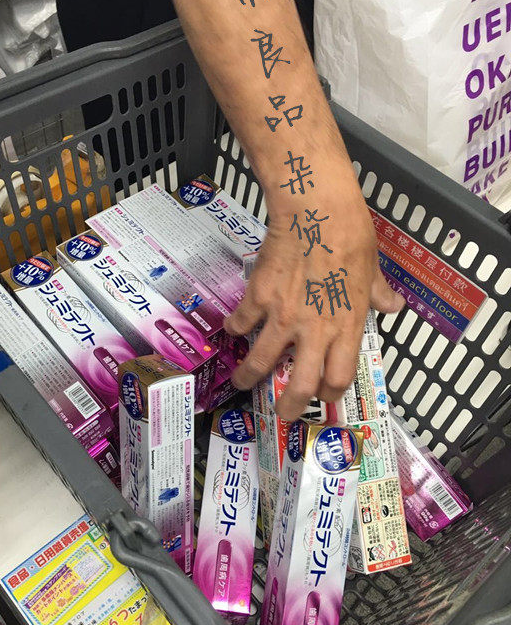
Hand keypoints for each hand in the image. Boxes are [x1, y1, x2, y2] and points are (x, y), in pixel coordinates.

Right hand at [224, 156, 403, 420]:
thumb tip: (392, 305)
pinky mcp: (258, 299)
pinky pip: (241, 323)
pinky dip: (234, 329)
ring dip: (248, 376)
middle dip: (290, 406)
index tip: (323, 394)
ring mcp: (283, 318)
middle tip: (284, 413)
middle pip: (300, 385)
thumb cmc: (351, 237)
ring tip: (240, 382)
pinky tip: (231, 328)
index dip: (330, 392)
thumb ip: (378, 295)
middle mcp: (314, 331)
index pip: (339, 377)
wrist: (316, 212)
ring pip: (260, 362)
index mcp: (346, 326)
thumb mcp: (373, 269)